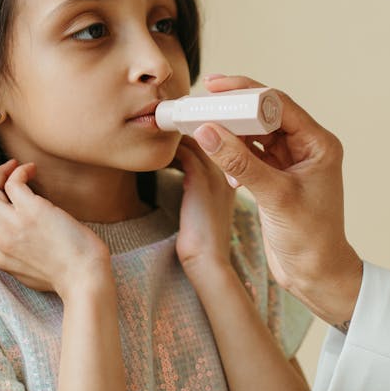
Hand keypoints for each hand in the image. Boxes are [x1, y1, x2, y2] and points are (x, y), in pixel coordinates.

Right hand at [0, 159, 112, 298]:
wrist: (86, 279)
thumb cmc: (69, 275)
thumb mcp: (30, 272)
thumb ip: (17, 254)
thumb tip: (17, 234)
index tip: (3, 192)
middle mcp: (0, 241)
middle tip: (5, 174)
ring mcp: (14, 226)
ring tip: (15, 168)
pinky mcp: (32, 212)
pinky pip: (13, 182)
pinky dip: (19, 171)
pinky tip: (31, 170)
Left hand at [173, 139, 235, 278]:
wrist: (207, 261)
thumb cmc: (202, 237)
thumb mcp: (205, 206)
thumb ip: (198, 187)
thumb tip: (181, 171)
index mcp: (232, 178)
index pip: (218, 143)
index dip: (199, 135)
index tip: (179, 134)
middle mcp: (228, 172)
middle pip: (209, 137)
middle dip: (187, 131)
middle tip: (167, 129)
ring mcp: (217, 175)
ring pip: (196, 141)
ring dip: (177, 138)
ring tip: (160, 138)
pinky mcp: (201, 181)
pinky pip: (184, 152)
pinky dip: (171, 150)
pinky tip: (158, 154)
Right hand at [192, 76, 362, 326]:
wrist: (316, 276)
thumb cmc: (310, 239)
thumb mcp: (274, 197)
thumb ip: (240, 162)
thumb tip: (208, 131)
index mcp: (318, 144)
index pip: (278, 104)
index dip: (246, 92)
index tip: (215, 87)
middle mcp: (306, 148)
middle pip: (263, 115)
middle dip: (233, 109)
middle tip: (202, 102)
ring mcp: (290, 162)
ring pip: (254, 134)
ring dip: (230, 131)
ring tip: (201, 124)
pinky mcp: (275, 178)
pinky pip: (249, 154)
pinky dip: (232, 153)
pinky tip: (219, 160)